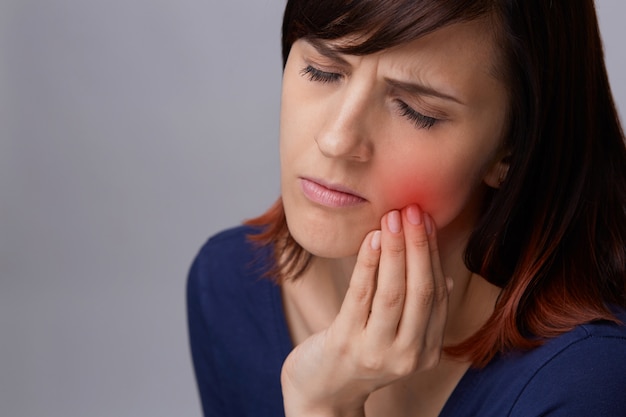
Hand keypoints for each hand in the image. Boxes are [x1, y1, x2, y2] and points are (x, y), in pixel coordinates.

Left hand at [281, 205, 450, 416]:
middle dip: (419, 246)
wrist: (321, 394)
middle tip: (413, 211)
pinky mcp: (345, 343)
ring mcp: (376, 351)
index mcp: (426, 351)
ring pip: (393, 293)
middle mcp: (407, 355)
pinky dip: (368, 265)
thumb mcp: (396, 337)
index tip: (427, 221)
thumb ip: (419, 311)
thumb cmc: (359, 356)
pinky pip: (361, 297)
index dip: (433, 254)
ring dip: (396, 251)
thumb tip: (441, 274)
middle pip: (420, 291)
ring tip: (393, 219)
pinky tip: (371, 239)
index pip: (437, 295)